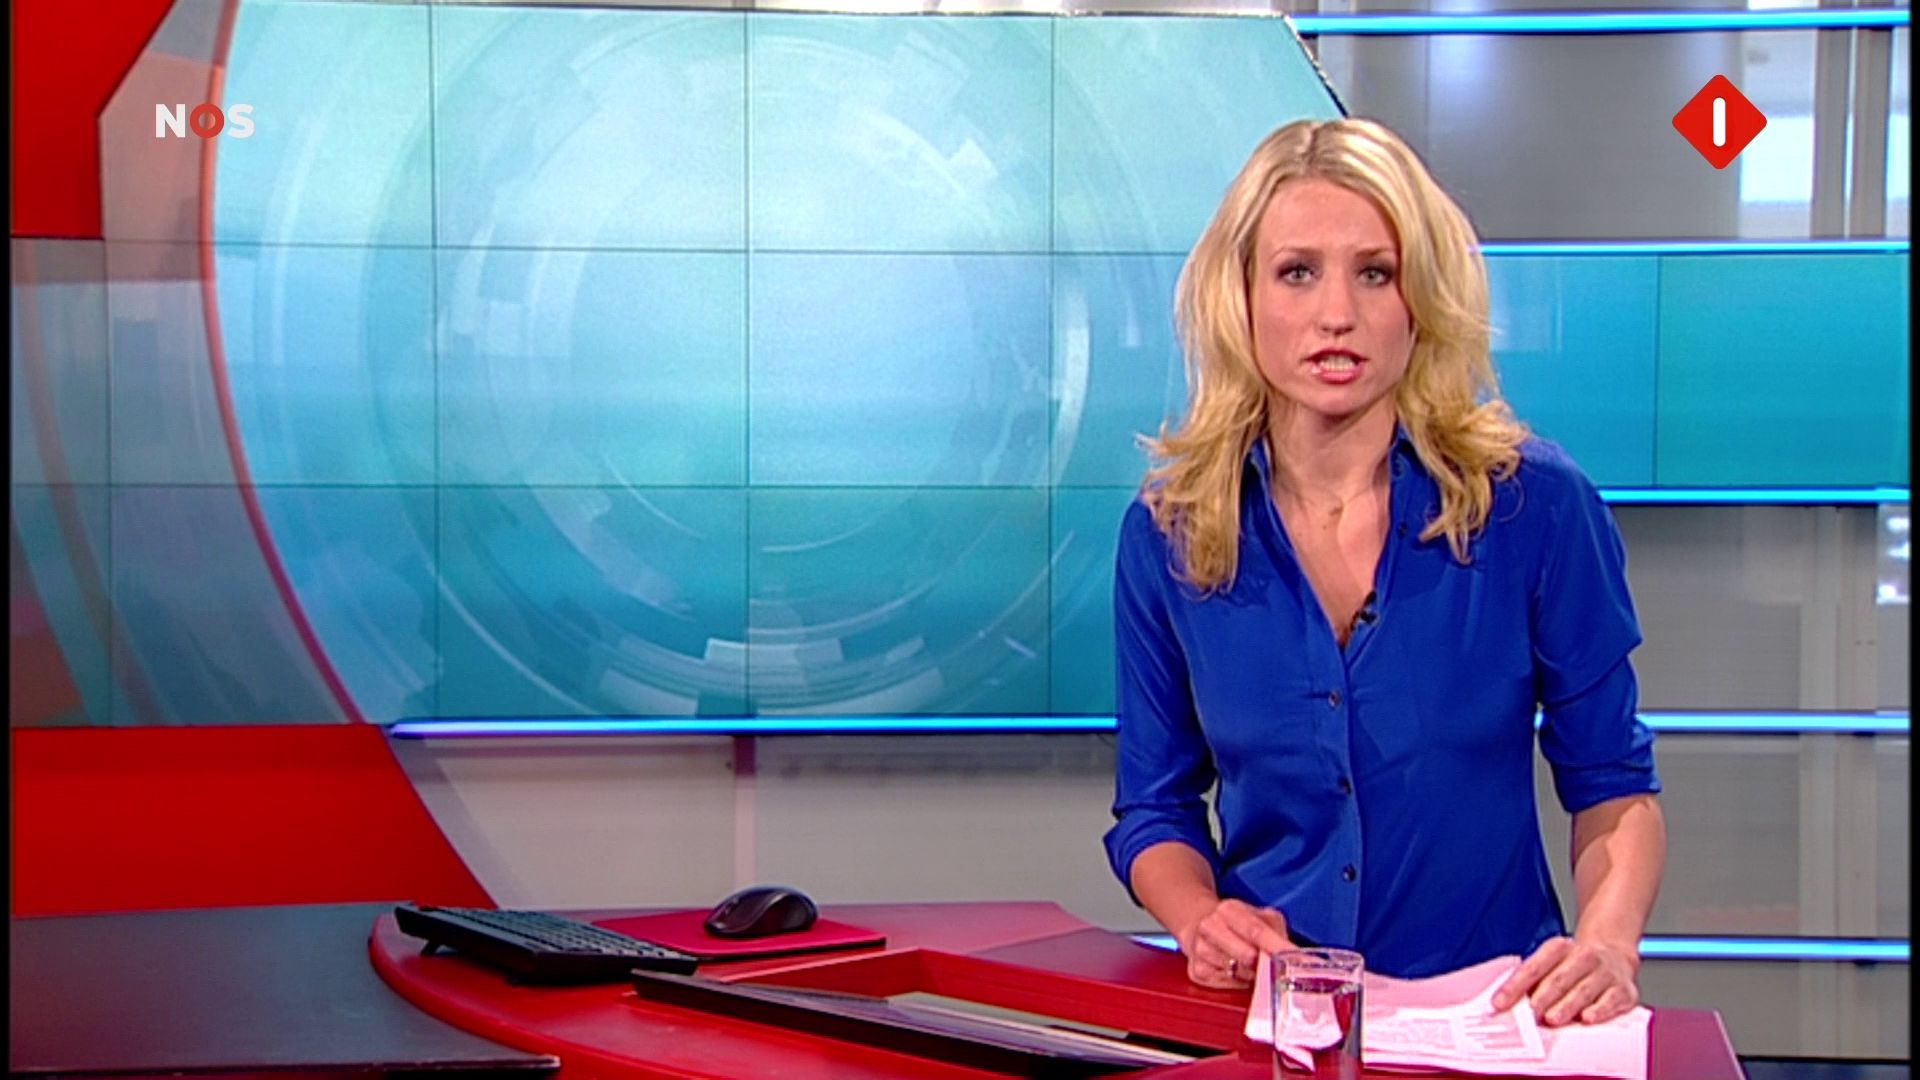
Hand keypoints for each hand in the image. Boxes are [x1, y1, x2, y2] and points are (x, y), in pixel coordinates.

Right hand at [1175, 899, 1290, 988]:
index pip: (1257, 931)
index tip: (1297, 960)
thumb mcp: (1260, 917)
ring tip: (1252, 967)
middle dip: (1265, 965)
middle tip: (1275, 968)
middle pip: (1247, 956)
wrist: (1199, 924)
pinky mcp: (1197, 971)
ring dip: (1252, 975)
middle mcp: (1210, 927)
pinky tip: (1236, 972)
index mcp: (1229, 910)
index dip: (1278, 947)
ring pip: (1239, 973)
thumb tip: (1297, 956)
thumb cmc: (1237, 924)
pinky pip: (1228, 985)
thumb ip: (1278, 932)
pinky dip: (1238, 982)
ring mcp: (1200, 949)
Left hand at [1492, 936, 1640, 1025]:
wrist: (1614, 954)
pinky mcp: (1624, 990)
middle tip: (1530, 1014)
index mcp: (1558, 948)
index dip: (1515, 985)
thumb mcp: (1551, 965)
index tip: (1499, 1002)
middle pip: (1559, 978)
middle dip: (1543, 997)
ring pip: (1584, 990)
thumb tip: (1506, 1006)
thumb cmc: (1574, 966)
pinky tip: (1588, 1018)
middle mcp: (1584, 956)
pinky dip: (1600, 1010)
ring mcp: (1605, 972)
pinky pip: (1612, 1000)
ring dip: (1567, 1005)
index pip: (1533, 967)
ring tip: (1553, 1019)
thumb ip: (1531, 983)